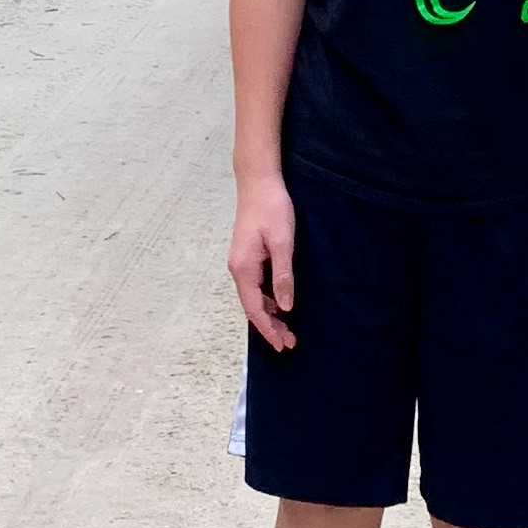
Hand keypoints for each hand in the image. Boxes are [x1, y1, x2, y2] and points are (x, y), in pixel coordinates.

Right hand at [228, 174, 296, 349]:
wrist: (258, 182)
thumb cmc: (272, 208)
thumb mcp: (283, 241)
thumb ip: (283, 275)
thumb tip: (286, 307)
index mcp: (244, 268)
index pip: (255, 308)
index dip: (268, 329)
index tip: (282, 345)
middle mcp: (238, 269)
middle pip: (252, 306)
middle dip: (269, 326)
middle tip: (289, 343)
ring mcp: (241, 263)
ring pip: (253, 297)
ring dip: (269, 314)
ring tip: (286, 330)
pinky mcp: (248, 256)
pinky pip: (255, 286)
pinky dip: (267, 300)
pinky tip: (280, 304)